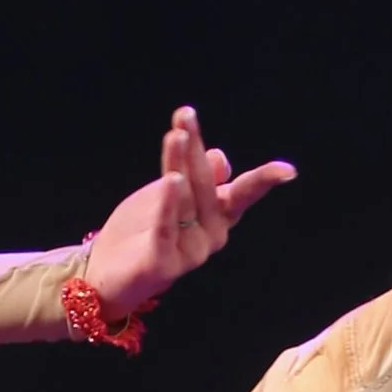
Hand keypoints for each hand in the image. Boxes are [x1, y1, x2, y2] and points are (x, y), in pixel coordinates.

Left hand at [82, 105, 295, 319]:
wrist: (104, 274)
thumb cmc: (140, 231)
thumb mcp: (168, 196)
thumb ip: (195, 178)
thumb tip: (220, 156)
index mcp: (215, 217)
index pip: (242, 193)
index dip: (263, 181)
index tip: (287, 170)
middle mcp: (209, 236)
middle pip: (206, 187)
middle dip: (194, 151)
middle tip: (185, 117)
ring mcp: (189, 253)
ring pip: (186, 203)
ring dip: (179, 166)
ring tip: (176, 136)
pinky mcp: (162, 266)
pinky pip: (166, 230)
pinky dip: (168, 205)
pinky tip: (170, 180)